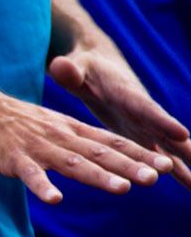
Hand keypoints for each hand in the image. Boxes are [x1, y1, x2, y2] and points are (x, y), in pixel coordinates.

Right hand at [0, 88, 173, 203]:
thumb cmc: (7, 121)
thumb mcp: (47, 127)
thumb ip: (72, 143)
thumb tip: (99, 160)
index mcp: (67, 130)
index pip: (109, 142)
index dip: (137, 153)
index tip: (165, 164)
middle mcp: (58, 137)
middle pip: (98, 153)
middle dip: (129, 165)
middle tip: (158, 176)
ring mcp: (36, 147)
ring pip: (72, 163)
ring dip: (98, 176)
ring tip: (123, 189)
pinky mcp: (12, 158)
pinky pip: (30, 175)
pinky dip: (43, 187)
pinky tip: (55, 200)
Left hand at [49, 48, 190, 189]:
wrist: (100, 66)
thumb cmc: (85, 67)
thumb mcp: (75, 68)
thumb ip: (69, 72)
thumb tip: (58, 66)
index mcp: (127, 95)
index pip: (146, 109)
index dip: (163, 121)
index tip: (182, 134)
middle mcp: (144, 112)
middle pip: (169, 134)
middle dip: (187, 151)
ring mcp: (147, 126)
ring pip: (171, 149)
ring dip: (187, 168)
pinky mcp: (143, 136)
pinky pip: (162, 157)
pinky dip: (178, 171)